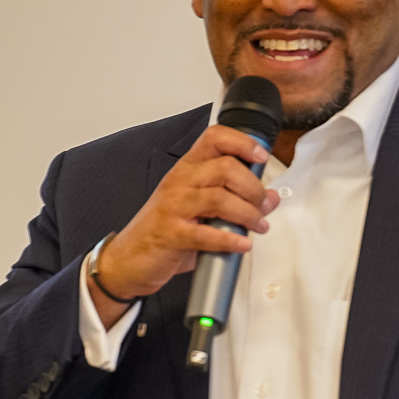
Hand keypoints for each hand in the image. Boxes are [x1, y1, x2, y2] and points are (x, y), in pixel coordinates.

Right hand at [89, 125, 282, 325]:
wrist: (128, 260)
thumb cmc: (164, 231)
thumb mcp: (201, 210)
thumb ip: (235, 200)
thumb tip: (269, 198)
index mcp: (186, 170)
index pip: (214, 139)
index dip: (242, 142)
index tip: (260, 155)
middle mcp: (179, 183)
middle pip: (225, 168)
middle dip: (253, 187)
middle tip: (263, 205)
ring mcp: (173, 207)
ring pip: (219, 198)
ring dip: (247, 213)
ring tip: (258, 225)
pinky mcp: (171, 235)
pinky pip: (205, 234)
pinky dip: (229, 239)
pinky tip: (242, 244)